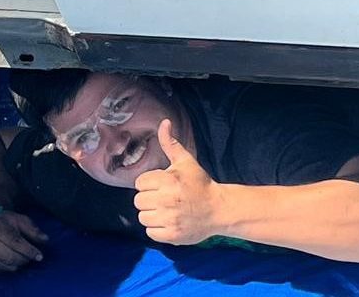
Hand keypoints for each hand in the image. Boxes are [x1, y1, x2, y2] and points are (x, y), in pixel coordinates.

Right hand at [0, 210, 47, 272]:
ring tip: (24, 257)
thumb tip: (45, 239)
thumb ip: (33, 230)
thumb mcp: (22, 220)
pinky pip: (0, 269)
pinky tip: (15, 262)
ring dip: (19, 264)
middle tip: (32, 256)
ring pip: (6, 265)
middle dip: (25, 259)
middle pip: (9, 256)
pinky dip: (10, 268)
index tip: (40, 256)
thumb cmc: (8, 222)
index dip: (28, 250)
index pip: (14, 242)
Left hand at [134, 119, 224, 244]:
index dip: (150, 184)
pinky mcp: (172, 235)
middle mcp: (167, 200)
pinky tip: (169, 222)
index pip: (139, 183)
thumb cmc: (200, 184)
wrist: (219, 210)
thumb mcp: (186, 162)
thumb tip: (164, 122)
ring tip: (167, 210)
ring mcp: (169, 219)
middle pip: (139, 201)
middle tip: (165, 198)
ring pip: (143, 217)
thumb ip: (170, 143)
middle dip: (150, 199)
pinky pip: (150, 232)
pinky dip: (157, 229)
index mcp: (168, 181)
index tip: (163, 185)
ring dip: (152, 215)